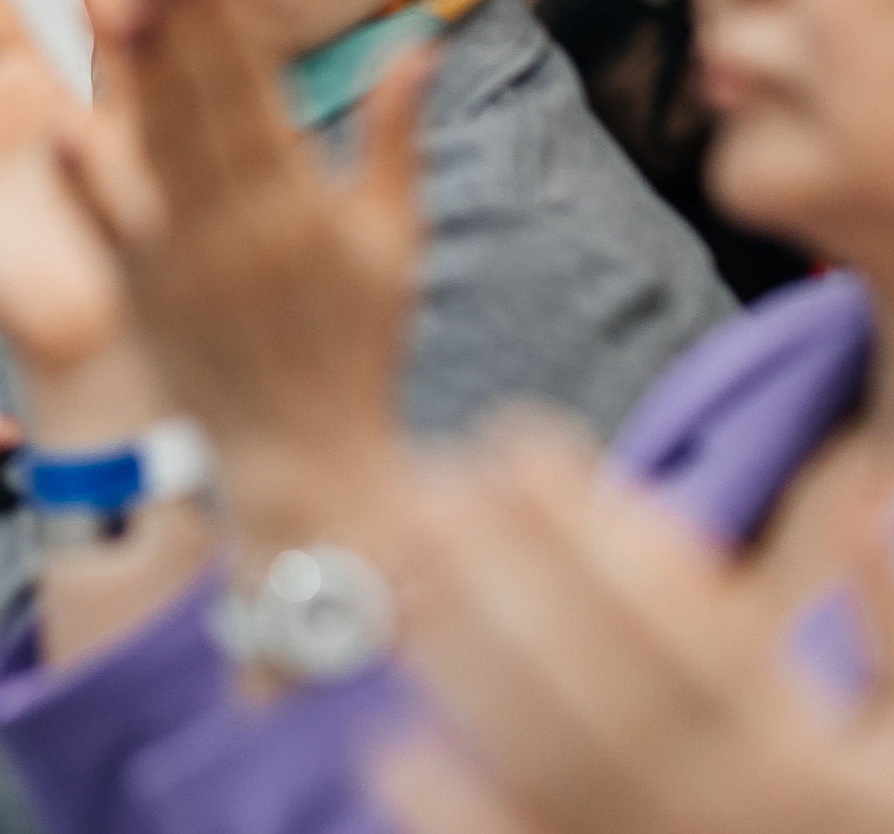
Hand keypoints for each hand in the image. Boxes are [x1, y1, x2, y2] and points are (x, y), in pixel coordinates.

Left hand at [93, 0, 427, 546]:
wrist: (305, 459)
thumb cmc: (356, 346)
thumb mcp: (391, 241)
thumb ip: (394, 139)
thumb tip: (419, 44)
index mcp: (305, 209)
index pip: (260, 97)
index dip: (228, 30)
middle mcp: (243, 231)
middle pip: (199, 111)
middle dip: (170, 29)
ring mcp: (187, 267)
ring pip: (152, 154)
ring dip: (125, 78)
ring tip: (99, 2)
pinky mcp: (145, 301)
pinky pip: (109, 235)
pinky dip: (87, 188)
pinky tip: (62, 131)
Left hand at [375, 416, 893, 833]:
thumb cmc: (869, 824)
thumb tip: (868, 505)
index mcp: (809, 771)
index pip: (686, 624)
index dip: (591, 532)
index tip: (515, 445)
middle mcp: (729, 821)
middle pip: (596, 686)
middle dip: (503, 578)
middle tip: (427, 485)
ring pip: (548, 767)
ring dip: (465, 669)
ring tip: (401, 576)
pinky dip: (457, 815)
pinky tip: (393, 751)